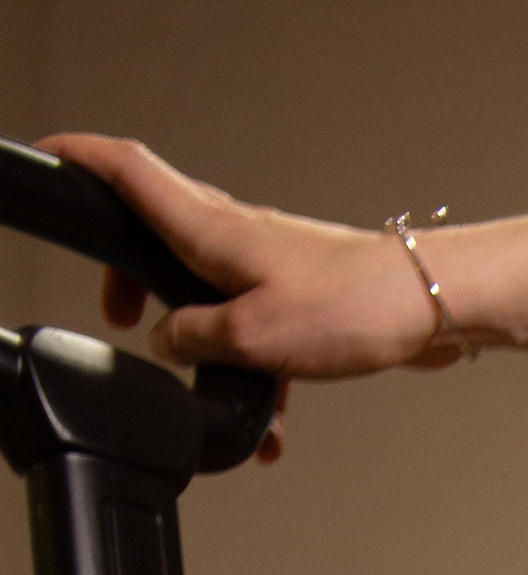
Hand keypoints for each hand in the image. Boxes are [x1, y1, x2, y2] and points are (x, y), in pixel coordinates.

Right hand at [39, 132, 442, 387]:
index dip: (82, 158)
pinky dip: (252, 372)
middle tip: (120, 317)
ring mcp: (270, 266)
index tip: (50, 154)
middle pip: (158, 235)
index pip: (130, 172)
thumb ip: (193, 338)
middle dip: (129, 277)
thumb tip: (166, 343)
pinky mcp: (302, 297)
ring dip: (196, 338)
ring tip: (199, 379)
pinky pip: (257, 331)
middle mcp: (237, 238)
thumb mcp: (250, 336)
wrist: (430, 310)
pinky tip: (269, 420)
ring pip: (209, 293)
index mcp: (212, 230)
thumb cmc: (352, 307)